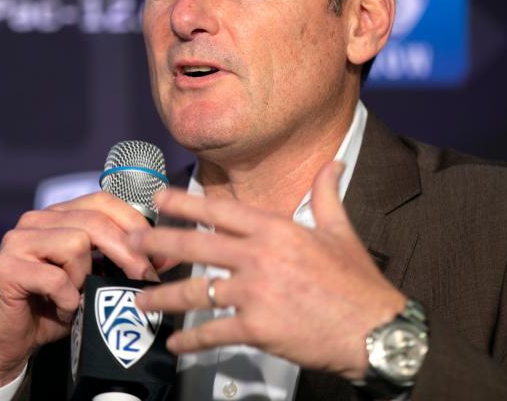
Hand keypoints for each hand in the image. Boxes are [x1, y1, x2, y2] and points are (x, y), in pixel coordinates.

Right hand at [0, 192, 169, 391]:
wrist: (7, 342)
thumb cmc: (52, 308)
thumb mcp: (92, 280)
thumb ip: (118, 263)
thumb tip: (165, 256)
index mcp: (57, 216)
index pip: (102, 201)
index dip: (134, 223)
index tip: (159, 253)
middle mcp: (35, 220)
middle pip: (93, 221)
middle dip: (127, 251)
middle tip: (144, 277)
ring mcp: (17, 241)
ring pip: (75, 244)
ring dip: (85, 278)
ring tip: (77, 297)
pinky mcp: (5, 268)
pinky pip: (55, 278)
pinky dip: (66, 299)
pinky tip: (60, 309)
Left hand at [129, 161, 406, 380]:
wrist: (375, 330)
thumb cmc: (358, 282)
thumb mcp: (341, 230)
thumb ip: (327, 194)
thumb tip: (332, 163)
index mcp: (276, 229)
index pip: (220, 209)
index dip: (184, 202)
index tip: (157, 197)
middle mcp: (259, 256)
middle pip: (196, 245)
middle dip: (159, 242)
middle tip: (132, 242)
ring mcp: (255, 292)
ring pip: (196, 291)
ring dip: (163, 297)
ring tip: (141, 300)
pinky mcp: (256, 327)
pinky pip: (213, 332)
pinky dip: (191, 339)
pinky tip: (176, 343)